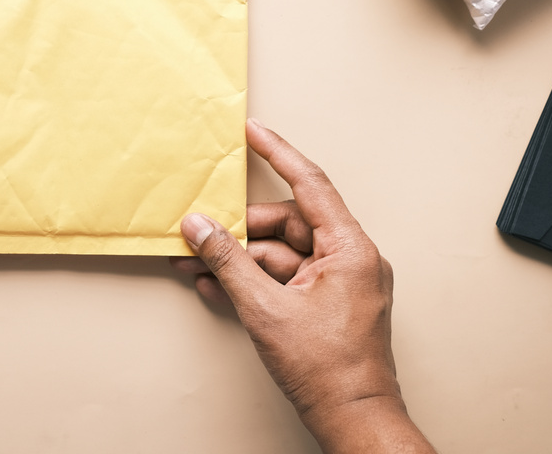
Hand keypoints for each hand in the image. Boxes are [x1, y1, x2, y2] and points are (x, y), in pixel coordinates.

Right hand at [171, 119, 433, 453]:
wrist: (353, 421)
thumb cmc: (329, 370)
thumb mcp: (266, 309)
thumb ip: (228, 260)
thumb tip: (200, 226)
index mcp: (350, 249)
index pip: (310, 184)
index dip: (277, 153)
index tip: (253, 130)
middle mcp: (350, 259)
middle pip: (286, 223)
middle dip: (240, 229)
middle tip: (200, 233)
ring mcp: (340, 283)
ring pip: (280, 253)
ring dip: (239, 259)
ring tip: (198, 266)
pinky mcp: (328, 304)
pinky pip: (284, 278)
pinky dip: (253, 281)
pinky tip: (217, 285)